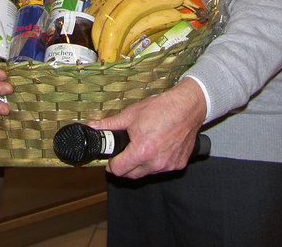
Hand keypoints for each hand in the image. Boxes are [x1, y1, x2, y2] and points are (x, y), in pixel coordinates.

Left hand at [89, 77, 206, 178]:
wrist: (187, 107)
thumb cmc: (162, 108)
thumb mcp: (131, 114)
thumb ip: (110, 124)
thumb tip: (94, 126)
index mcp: (142, 151)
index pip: (119, 170)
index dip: (111, 164)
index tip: (111, 159)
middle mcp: (156, 162)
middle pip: (131, 175)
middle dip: (124, 166)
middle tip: (122, 153)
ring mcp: (168, 165)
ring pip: (146, 172)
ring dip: (140, 164)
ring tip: (140, 147)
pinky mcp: (178, 164)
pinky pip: (161, 169)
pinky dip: (155, 162)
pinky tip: (155, 148)